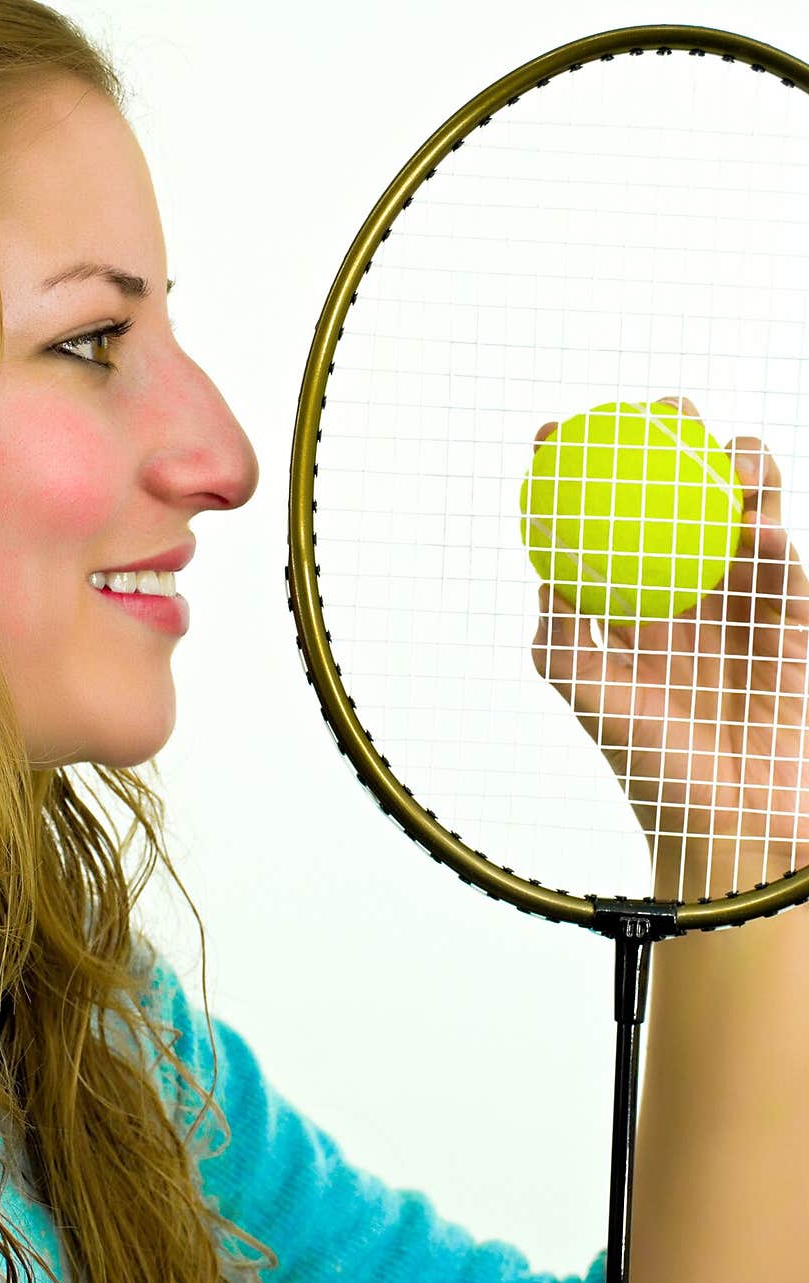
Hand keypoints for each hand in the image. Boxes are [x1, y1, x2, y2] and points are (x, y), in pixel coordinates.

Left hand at [530, 396, 808, 892]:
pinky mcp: (792, 612)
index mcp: (629, 595)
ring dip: (742, 465)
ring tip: (726, 458)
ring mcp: (741, 592)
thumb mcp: (591, 697)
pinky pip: (787, 560)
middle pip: (680, 485)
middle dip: (673, 433)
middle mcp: (682, 581)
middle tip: (661, 415)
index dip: (578, 467)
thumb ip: (563, 636)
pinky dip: (774, 538)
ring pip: (745, 501)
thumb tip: (547, 571)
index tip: (554, 431)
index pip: (601, 515)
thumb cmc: (650, 765)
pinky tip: (757, 531)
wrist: (729, 818)